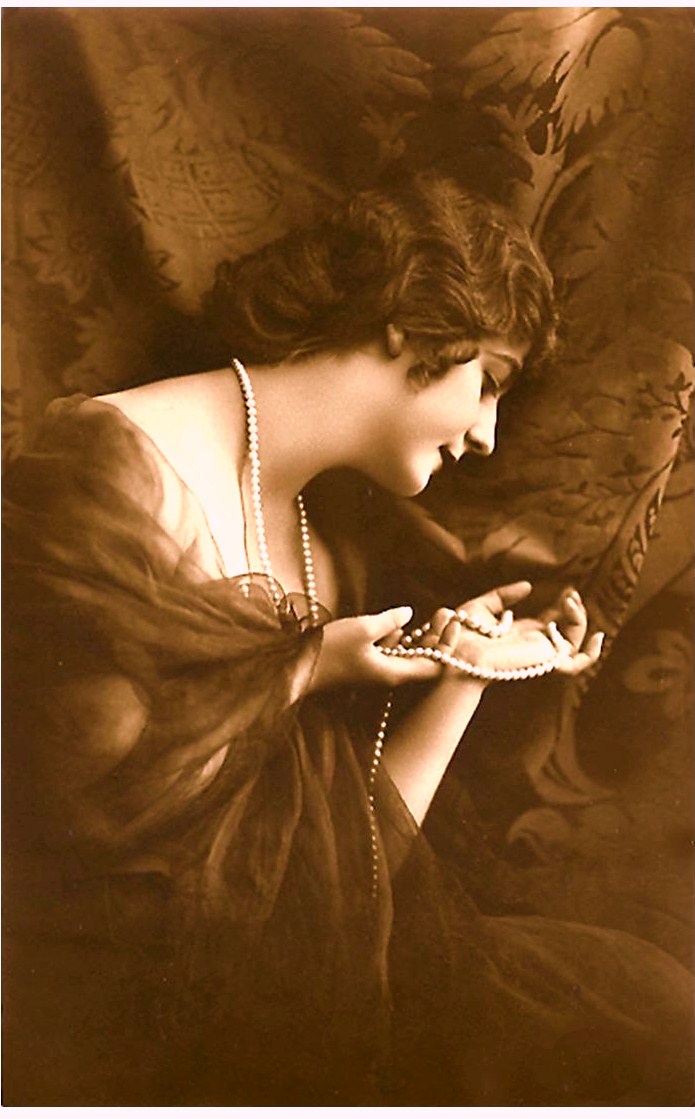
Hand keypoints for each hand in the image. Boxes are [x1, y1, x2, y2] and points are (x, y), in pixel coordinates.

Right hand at [310, 606, 441, 691]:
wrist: (296, 668)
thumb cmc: (329, 651)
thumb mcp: (363, 629)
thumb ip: (390, 620)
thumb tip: (409, 614)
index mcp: (395, 673)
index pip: (435, 666)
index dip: (448, 645)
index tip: (452, 620)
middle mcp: (390, 676)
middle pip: (424, 660)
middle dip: (437, 636)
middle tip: (445, 612)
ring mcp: (377, 671)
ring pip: (408, 655)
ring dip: (420, 636)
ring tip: (433, 614)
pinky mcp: (365, 665)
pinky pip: (390, 652)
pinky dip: (399, 638)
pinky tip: (402, 623)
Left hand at [419, 582, 603, 679]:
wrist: (456, 651)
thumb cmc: (461, 634)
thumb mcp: (482, 606)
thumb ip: (504, 596)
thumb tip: (529, 587)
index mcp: (521, 634)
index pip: (552, 622)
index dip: (564, 606)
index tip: (568, 590)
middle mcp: (534, 646)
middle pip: (568, 631)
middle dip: (574, 610)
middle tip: (569, 593)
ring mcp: (542, 655)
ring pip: (575, 643)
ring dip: (579, 620)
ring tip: (570, 600)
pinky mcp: (546, 662)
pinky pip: (577, 664)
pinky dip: (591, 653)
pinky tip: (597, 635)